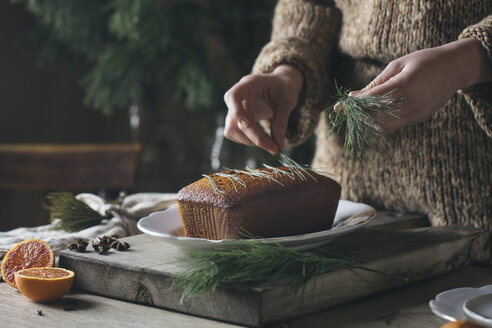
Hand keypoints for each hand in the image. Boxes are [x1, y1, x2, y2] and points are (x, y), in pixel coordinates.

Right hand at [223, 65, 302, 153]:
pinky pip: (234, 132)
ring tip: (269, 144)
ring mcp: (235, 107)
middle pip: (234, 120)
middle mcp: (237, 95)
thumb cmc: (285, 88)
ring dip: (248, 140)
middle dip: (252, 136)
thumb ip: (281, 123)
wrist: (282, 85)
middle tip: (274, 148)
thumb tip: (278, 146)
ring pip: (231, 129)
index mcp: (249, 84)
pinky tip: (261, 138)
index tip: (249, 127)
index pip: (233, 97)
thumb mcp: (287, 103)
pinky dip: (247, 140)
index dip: (237, 113)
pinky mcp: (236, 117)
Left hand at [350, 37, 491, 130]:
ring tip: (357, 112)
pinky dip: (380, 122)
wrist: (456, 68)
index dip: (353, 105)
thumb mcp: (398, 65)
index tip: (338, 107)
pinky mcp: (420, 118)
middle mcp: (411, 102)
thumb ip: (376, 82)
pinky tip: (372, 114)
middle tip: (345, 110)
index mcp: (405, 84)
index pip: (372, 99)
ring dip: (367, 121)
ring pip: (383, 125)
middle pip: (375, 116)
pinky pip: (394, 125)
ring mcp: (417, 112)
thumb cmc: (423, 61)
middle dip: (357, 115)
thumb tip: (353, 96)